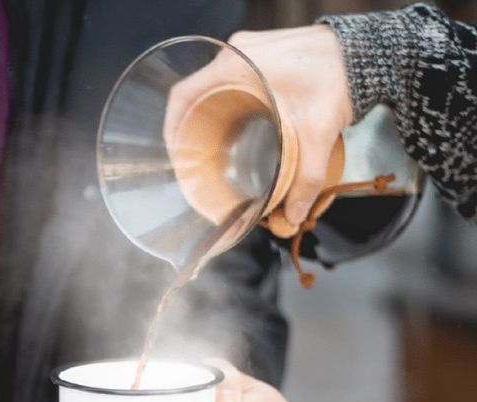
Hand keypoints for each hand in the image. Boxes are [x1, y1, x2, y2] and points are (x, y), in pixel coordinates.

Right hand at [165, 25, 352, 227]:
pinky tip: (234, 128)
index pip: (183, 95)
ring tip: (212, 147)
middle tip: (195, 158)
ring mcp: (247, 52)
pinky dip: (226, 104)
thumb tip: (295, 215)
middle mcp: (235, 55)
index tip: (174, 152)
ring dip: (208, 116)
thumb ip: (307, 179)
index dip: (171, 126)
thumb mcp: (318, 133)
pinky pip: (229, 81)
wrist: (364, 52)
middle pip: (195, 94)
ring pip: (212, 88)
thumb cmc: (338, 77)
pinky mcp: (260, 55)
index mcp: (236, 67)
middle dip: (190, 127)